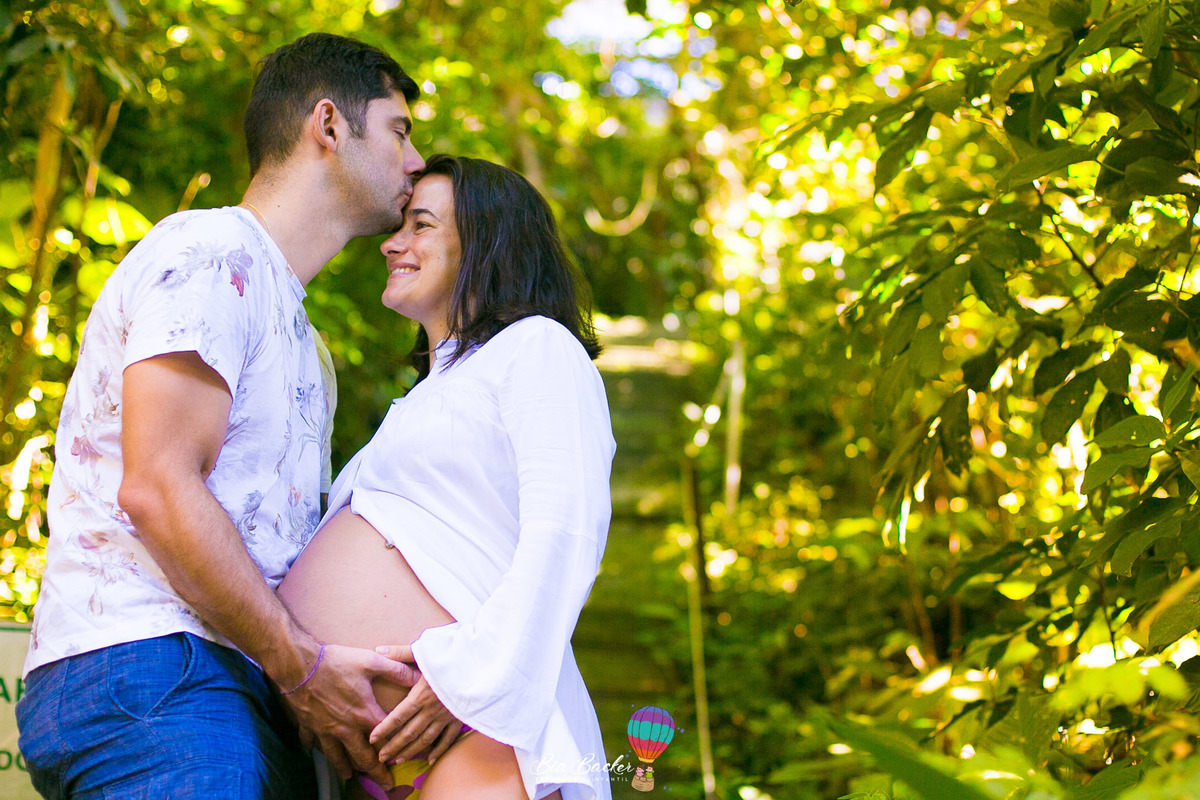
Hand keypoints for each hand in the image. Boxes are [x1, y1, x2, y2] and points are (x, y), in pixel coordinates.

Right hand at [282, 643, 419, 787]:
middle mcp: (345, 728)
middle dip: (375, 772)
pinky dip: (314, 748)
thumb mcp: (372, 661)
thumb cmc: (336, 662)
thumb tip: (418, 676)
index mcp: (363, 714)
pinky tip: (315, 750)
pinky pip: (311, 742)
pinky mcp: (308, 725)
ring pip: (336, 756)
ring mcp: (325, 729)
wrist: (299, 665)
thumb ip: (396, 670)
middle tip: (384, 784)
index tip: (403, 759)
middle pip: (361, 757)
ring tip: (349, 776)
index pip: (385, 739)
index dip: (396, 749)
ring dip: (344, 767)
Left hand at [370, 645, 462, 765]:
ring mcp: (447, 716)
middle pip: (409, 733)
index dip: (384, 729)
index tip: (372, 739)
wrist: (484, 663)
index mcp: (421, 694)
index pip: (398, 717)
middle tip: (381, 757)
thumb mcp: (426, 651)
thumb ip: (401, 653)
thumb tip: (377, 650)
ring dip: (411, 752)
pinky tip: (429, 759)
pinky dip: (438, 750)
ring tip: (398, 760)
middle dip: (393, 746)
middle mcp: (432, 709)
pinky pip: (448, 739)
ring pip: (425, 739)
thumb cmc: (454, 654)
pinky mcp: (460, 718)